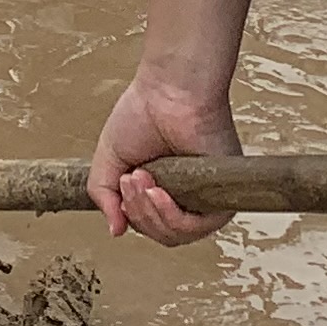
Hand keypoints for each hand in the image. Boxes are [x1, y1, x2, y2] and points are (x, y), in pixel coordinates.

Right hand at [86, 69, 241, 246]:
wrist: (169, 91)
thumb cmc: (143, 112)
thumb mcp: (110, 159)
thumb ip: (105, 196)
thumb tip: (116, 231)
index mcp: (162, 189)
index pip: (147, 225)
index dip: (131, 213)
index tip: (123, 181)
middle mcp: (185, 196)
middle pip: (160, 234)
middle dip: (137, 212)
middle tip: (131, 178)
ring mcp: (204, 198)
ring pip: (176, 235)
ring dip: (150, 212)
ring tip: (142, 177)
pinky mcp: (222, 197)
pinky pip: (197, 227)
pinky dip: (172, 216)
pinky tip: (158, 191)